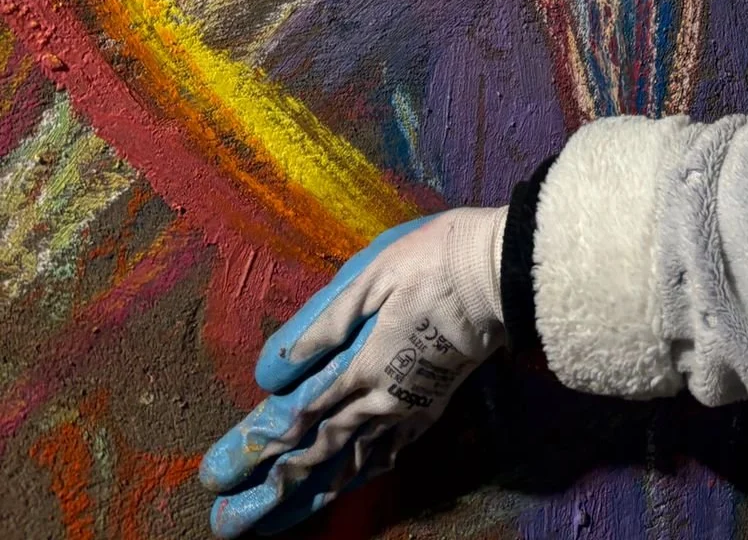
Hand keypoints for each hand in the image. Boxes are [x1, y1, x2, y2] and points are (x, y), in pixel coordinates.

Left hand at [199, 208, 506, 535]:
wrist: (502, 271)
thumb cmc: (434, 260)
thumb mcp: (371, 276)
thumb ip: (321, 324)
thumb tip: (271, 370)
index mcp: (363, 367)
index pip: (299, 418)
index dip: (257, 448)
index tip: (220, 474)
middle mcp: (383, 399)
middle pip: (319, 453)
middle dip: (270, 490)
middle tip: (227, 522)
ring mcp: (410, 407)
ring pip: (352, 462)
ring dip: (309, 495)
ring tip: (273, 524)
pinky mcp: (432, 404)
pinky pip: (390, 451)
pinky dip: (361, 473)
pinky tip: (350, 482)